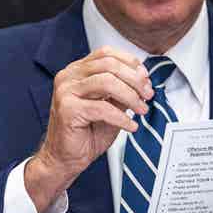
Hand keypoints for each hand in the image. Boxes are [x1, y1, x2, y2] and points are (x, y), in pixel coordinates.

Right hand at [26, 46, 153, 210]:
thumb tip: (143, 79)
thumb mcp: (110, 106)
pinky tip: (130, 125)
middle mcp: (68, 77)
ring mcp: (66, 92)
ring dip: (130, 96)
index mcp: (77, 71)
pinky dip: (121, 117)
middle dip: (134, 79)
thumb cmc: (86, 133)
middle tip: (148, 94)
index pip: (106, 53)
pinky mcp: (68, 110)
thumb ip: (122, 90)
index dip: (130, 62)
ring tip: (141, 110)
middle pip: (108, 64)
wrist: (64, 159)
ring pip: (106, 82)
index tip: (145, 78)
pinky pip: (102, 108)